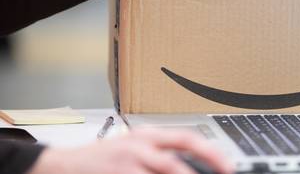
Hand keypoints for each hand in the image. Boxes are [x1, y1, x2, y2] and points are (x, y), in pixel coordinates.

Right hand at [28, 128, 233, 173]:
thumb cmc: (104, 158)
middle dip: (203, 168)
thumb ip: (161, 154)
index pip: (187, 138)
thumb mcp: (135, 147)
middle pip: (177, 161)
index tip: (227, 166)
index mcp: (148, 135)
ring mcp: (126, 162)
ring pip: (166, 172)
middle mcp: (139, 145)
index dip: (211, 152)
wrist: (65, 164)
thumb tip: (192, 166)